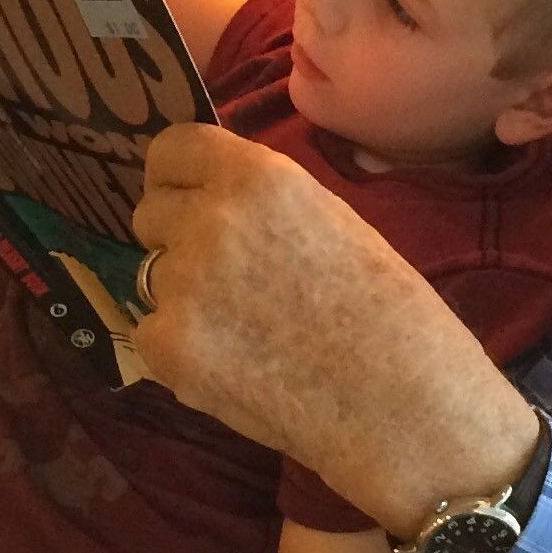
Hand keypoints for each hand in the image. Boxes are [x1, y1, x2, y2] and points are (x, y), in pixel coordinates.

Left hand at [130, 126, 539, 535]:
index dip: (174, 175)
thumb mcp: (331, 220)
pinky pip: (153, 333)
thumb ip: (264, 203)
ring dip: (186, 297)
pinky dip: (184, 350)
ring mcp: (183, 285)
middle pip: (151, 213)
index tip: (184, 195)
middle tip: (227, 276)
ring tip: (250, 332)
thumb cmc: (389, 313)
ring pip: (155, 278)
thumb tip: (216, 199)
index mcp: (260, 178)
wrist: (401, 404)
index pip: (172, 147)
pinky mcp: (168, 347)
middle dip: (176, 238)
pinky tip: (239, 367)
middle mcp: (211, 220)